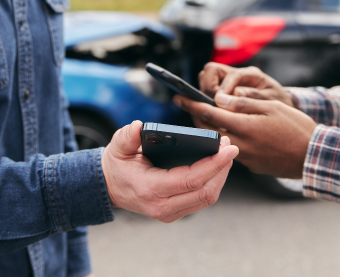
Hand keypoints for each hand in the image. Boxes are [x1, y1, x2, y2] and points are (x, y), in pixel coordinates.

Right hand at [101, 121, 237, 222]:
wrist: (109, 187)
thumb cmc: (117, 166)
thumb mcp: (118, 147)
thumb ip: (126, 137)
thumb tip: (137, 127)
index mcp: (150, 189)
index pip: (191, 180)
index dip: (214, 165)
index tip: (229, 149)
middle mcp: (162, 206)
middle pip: (206, 191)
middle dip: (223, 168)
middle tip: (230, 147)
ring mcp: (170, 212)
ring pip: (207, 198)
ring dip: (221, 176)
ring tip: (226, 154)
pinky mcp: (175, 212)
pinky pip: (202, 200)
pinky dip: (213, 183)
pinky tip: (217, 167)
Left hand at [174, 93, 315, 178]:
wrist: (314, 156)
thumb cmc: (296, 127)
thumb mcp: (271, 107)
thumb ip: (243, 103)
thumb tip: (218, 98)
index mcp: (243, 127)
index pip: (208, 114)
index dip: (190, 104)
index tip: (178, 97)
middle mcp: (239, 145)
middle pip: (207, 130)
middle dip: (196, 117)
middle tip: (192, 105)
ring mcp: (244, 158)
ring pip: (219, 141)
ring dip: (212, 129)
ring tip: (213, 115)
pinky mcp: (251, 166)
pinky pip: (232, 150)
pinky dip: (228, 139)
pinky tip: (236, 131)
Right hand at [199, 62, 294, 107]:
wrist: (281, 108)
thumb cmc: (278, 103)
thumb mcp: (271, 100)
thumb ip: (254, 97)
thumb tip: (235, 94)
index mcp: (251, 74)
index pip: (231, 74)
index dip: (223, 88)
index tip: (218, 102)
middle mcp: (237, 75)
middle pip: (211, 71)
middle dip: (208, 88)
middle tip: (213, 105)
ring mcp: (227, 82)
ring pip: (205, 79)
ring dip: (205, 93)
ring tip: (211, 109)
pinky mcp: (222, 91)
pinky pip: (207, 90)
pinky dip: (206, 100)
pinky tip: (212, 113)